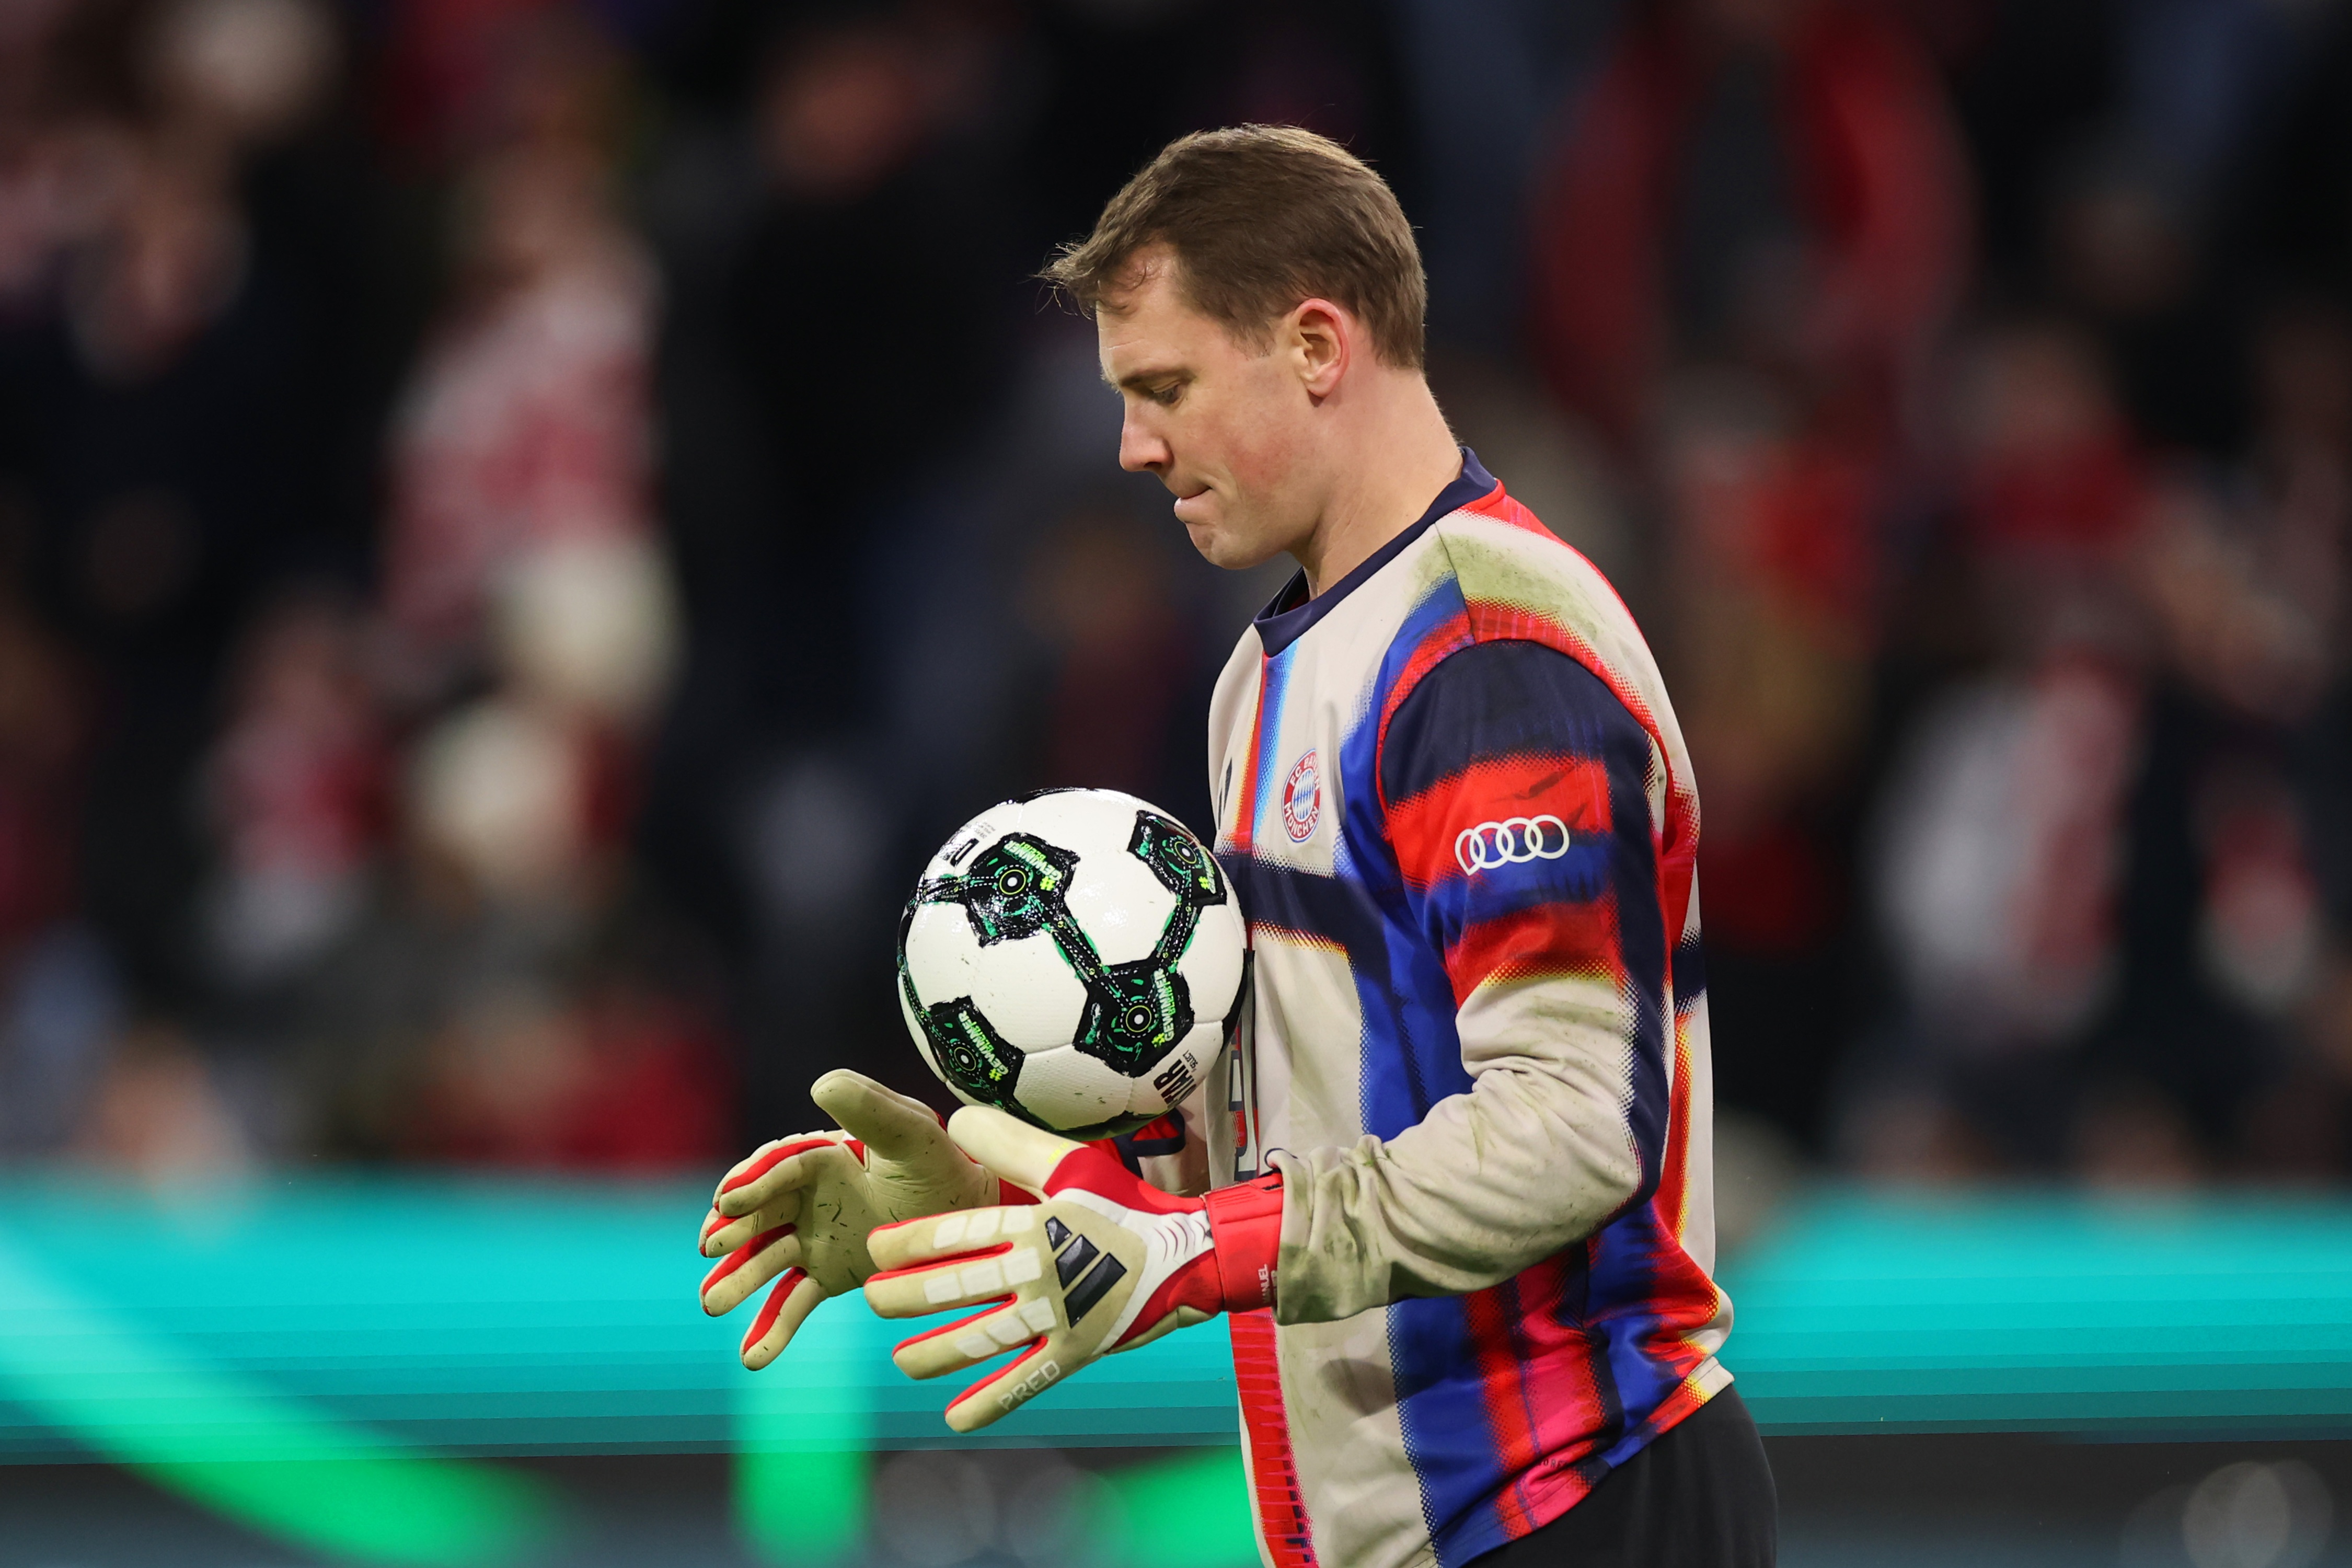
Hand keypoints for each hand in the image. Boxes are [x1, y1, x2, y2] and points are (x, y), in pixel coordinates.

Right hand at [698, 1070, 998, 1369]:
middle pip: (760, 1216)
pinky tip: (753, 1358)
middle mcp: (808, 1198)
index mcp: (823, 1158)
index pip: (778, 1171)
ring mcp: (813, 1238)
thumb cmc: (943, 1164)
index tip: (727, 1201)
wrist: (971, 1215)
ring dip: (738, 1281)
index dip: (752, 1185)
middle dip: (732, 1233)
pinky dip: (772, 1328)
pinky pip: (793, 1301)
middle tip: (710, 1251)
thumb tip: (821, 1084)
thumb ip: (871, 1109)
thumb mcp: (912, 1134)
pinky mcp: (827, 1274)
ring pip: (766, 1260)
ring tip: (712, 1304)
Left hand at [862, 1106, 1282, 1432]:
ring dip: (935, 1353)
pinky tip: (955, 1419)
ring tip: (901, 1361)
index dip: (909, 1242)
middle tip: (873, 1299)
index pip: (958, 1233)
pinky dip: (991, 1402)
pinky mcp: (1077, 1352)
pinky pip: (1026, 1382)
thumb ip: (1013, 1144)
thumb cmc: (1126, 1206)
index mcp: (1034, 1224)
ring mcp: (1057, 1316)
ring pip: (982, 1339)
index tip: (876, 1248)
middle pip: (957, 1287)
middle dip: (905, 1296)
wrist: (1190, 1255)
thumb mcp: (1072, 1166)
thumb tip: (956, 1119)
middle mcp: (1039, 1271)